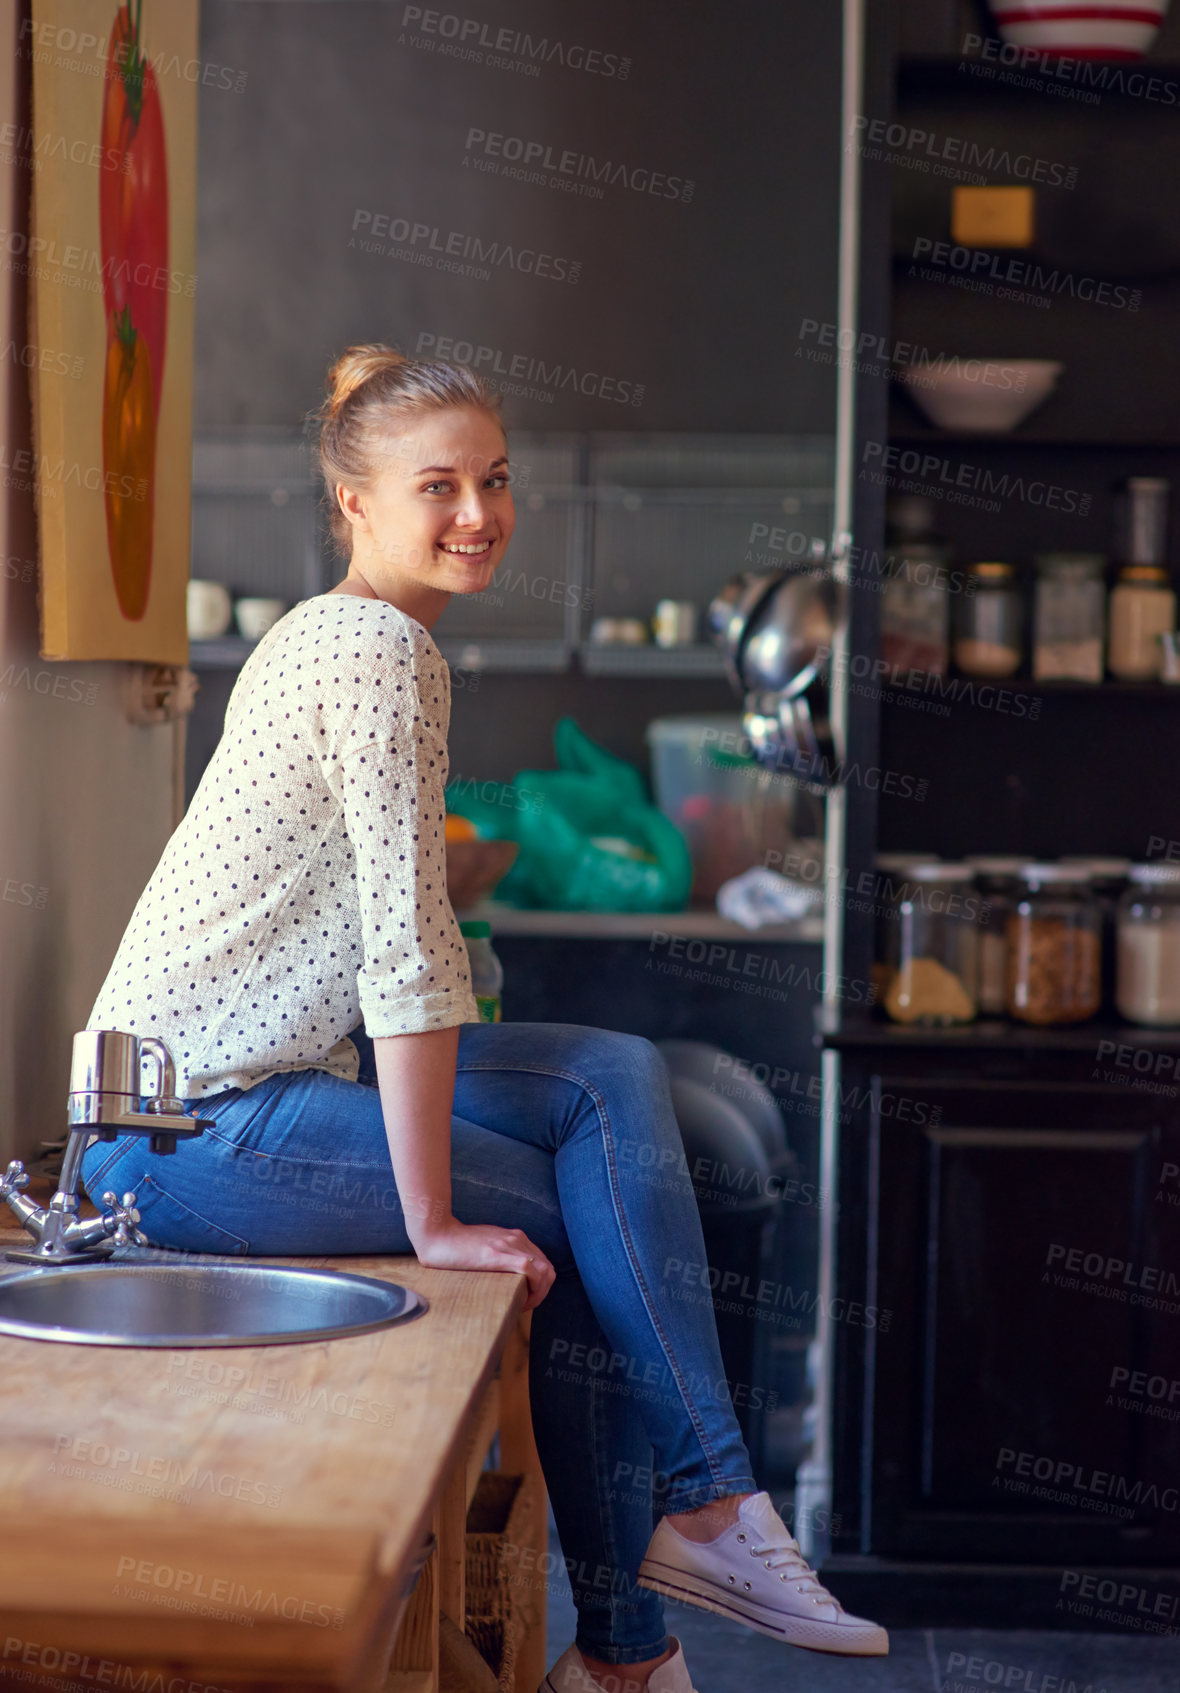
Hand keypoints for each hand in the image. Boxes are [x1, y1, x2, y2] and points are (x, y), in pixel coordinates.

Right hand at [411, 1218, 555, 1310]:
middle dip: (543, 1292)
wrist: (437, 1234)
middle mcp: (516, 1239)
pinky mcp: (498, 1255)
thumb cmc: (456, 1245)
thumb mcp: (486, 1246)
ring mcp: (508, 1245)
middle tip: (525, 1305)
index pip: (543, 1263)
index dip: (541, 1285)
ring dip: (539, 1294)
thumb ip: (499, 1255)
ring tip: (522, 1305)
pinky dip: (533, 1289)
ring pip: (544, 1271)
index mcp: (515, 1237)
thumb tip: (507, 1276)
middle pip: (548, 1269)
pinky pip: (531, 1270)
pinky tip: (520, 1301)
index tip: (526, 1298)